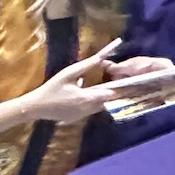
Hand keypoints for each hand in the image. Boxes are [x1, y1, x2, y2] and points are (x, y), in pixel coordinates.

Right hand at [22, 44, 174, 126]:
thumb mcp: (70, 73)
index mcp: (88, 97)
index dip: (126, 88)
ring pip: (102, 106)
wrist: (35, 107)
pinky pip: (92, 109)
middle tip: (134, 85)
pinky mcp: (78, 118)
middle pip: (110, 101)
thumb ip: (89, 64)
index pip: (113, 94)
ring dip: (107, 98)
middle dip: (120, 93)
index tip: (138, 82)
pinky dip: (96, 103)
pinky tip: (95, 97)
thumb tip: (105, 55)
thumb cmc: (52, 88)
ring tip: (121, 91)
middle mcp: (89, 109)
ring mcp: (84, 115)